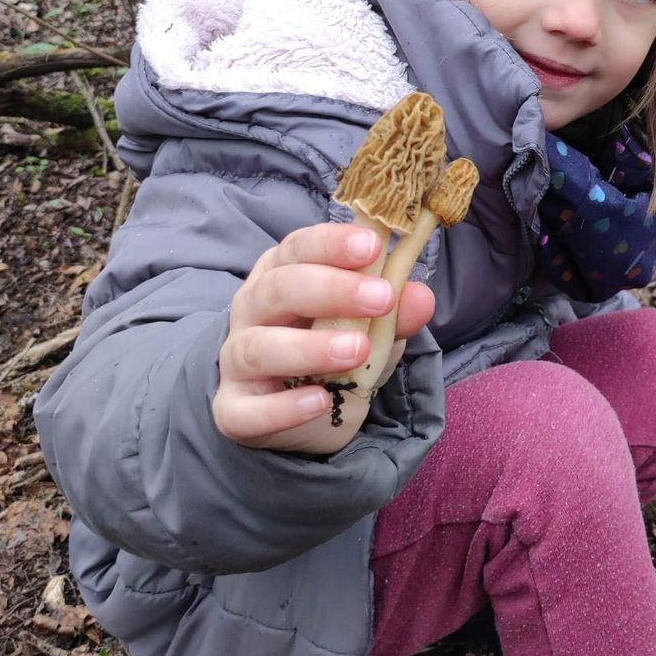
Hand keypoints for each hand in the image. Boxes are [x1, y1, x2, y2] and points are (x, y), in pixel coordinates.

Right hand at [214, 223, 435, 453]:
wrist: (301, 412)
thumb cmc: (333, 350)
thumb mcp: (371, 327)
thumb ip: (394, 311)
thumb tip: (421, 298)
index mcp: (281, 274)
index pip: (298, 247)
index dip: (332, 243)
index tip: (373, 245)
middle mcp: (251, 311)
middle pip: (278, 289)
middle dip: (330, 289)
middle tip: (381, 299)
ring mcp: (235, 362)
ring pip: (258, 348)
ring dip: (309, 347)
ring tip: (358, 350)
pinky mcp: (234, 410)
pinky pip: (246, 410)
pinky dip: (283, 407)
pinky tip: (319, 402)